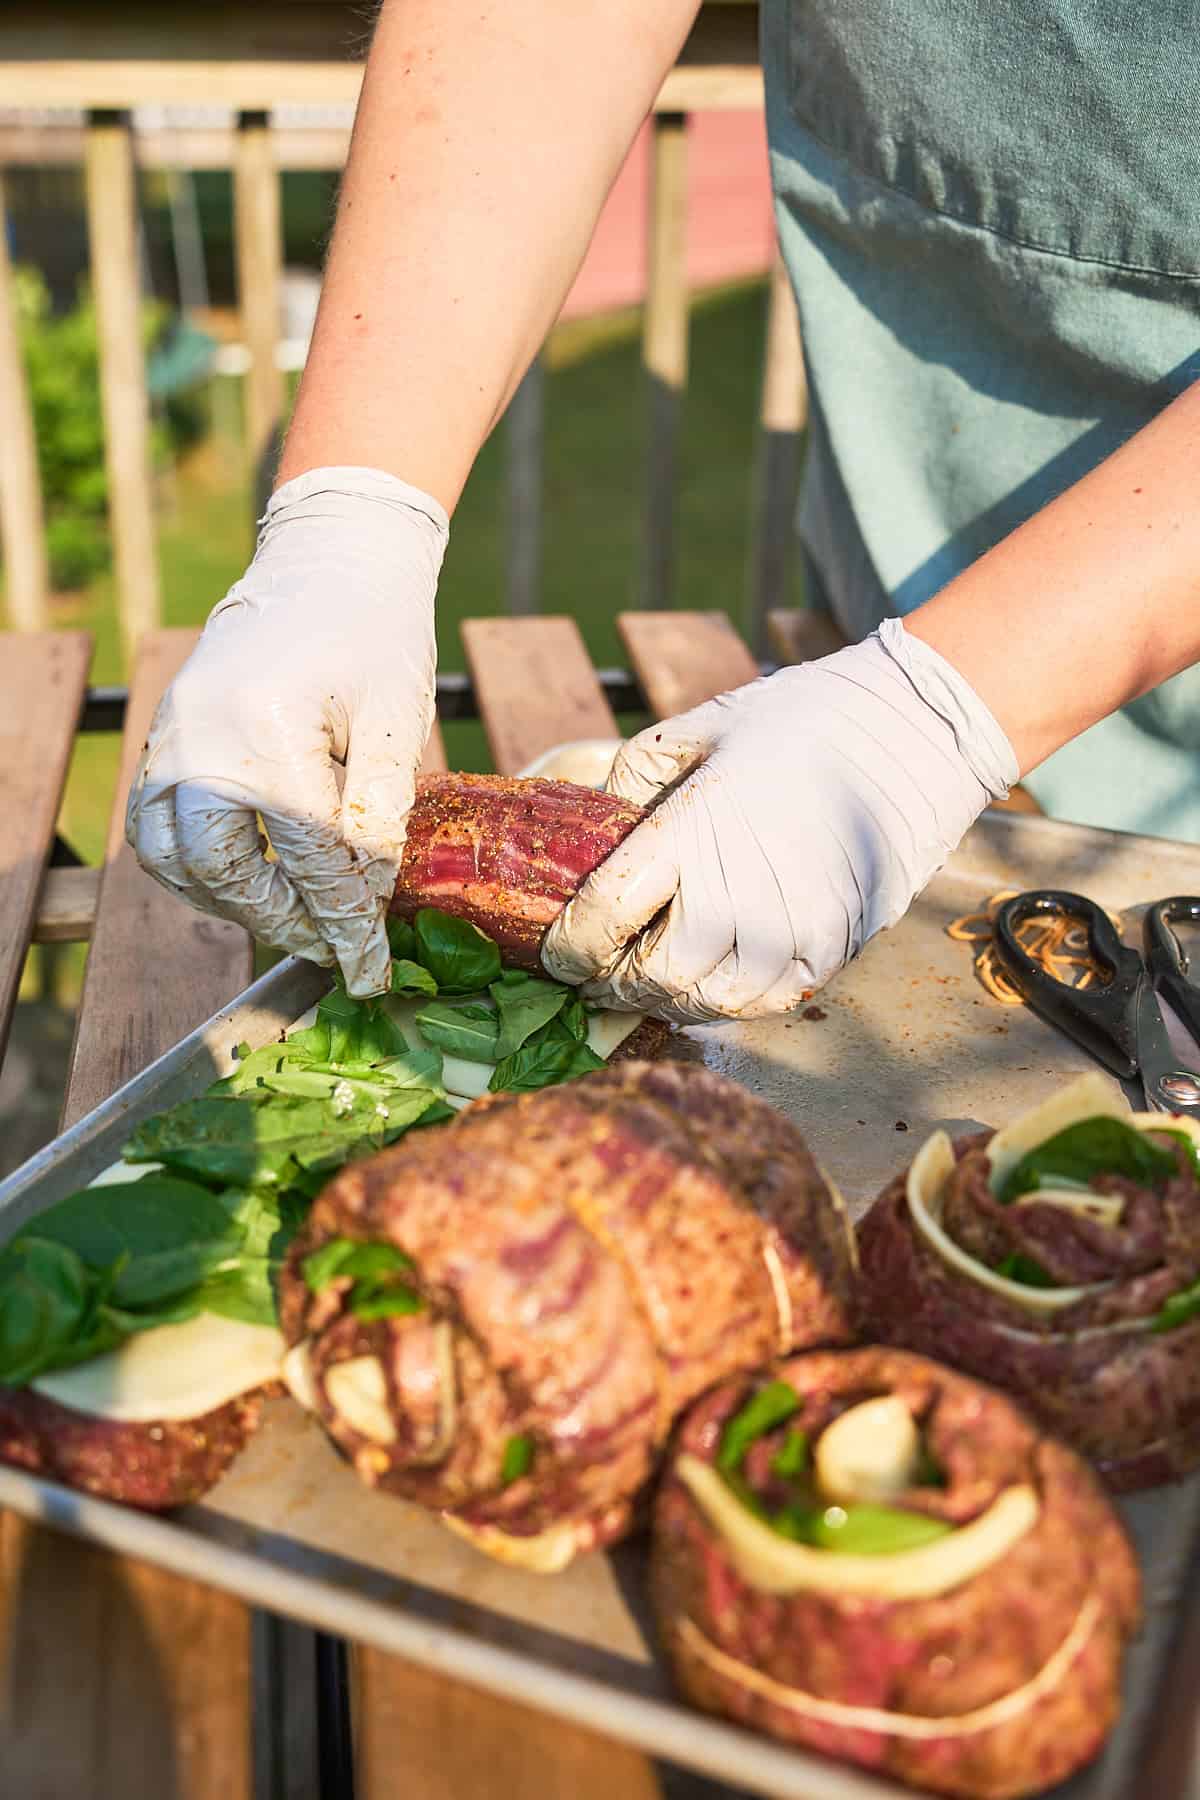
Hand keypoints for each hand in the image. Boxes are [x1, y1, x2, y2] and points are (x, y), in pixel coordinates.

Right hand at [126, 467, 447, 996]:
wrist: (328, 560)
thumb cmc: (376, 634)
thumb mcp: (396, 721)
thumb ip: (378, 813)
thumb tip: (365, 901)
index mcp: (269, 729)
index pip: (308, 857)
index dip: (343, 923)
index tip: (370, 970)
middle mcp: (203, 738)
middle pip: (227, 869)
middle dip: (283, 921)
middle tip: (333, 946)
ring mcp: (172, 737)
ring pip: (177, 858)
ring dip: (231, 903)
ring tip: (292, 921)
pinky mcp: (163, 737)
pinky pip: (155, 828)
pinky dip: (192, 870)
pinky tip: (241, 885)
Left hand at [542, 620, 1017, 1021]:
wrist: (909, 733)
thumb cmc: (797, 721)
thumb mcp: (694, 728)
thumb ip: (632, 779)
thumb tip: (592, 830)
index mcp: (691, 832)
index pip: (604, 918)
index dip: (569, 949)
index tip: (555, 953)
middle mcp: (738, 894)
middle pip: (650, 977)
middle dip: (611, 983)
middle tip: (594, 975)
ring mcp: (789, 931)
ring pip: (702, 1003)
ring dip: (664, 1000)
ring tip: (646, 982)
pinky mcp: (830, 951)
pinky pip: (759, 1005)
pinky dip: (721, 1003)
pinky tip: (704, 981)